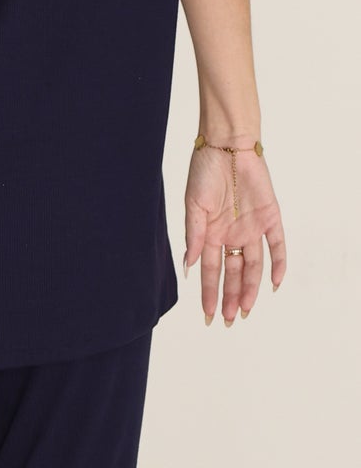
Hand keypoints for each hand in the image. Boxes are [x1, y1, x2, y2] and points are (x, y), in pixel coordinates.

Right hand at [182, 138, 286, 325]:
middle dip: (229, 298)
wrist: (227, 146)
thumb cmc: (204, 172)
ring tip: (245, 311)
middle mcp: (232, 235)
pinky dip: (278, 264)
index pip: (210, 271)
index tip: (207, 314)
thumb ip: (193, 236)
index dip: (208, 293)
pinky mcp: (271, 217)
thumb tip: (189, 267)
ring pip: (253, 266)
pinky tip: (275, 284)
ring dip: (249, 289)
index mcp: (210, 234)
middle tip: (227, 321)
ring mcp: (252, 228)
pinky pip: (277, 246)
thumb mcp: (193, 206)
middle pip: (232, 274)